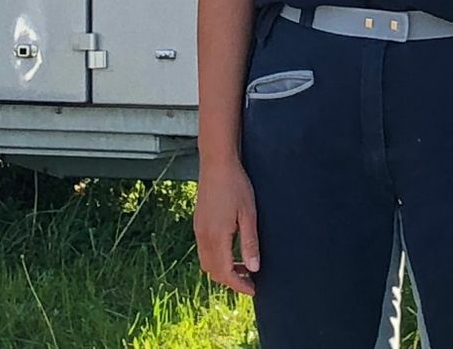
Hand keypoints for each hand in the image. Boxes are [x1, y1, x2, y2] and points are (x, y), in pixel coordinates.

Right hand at [193, 160, 260, 296]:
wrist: (217, 163)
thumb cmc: (236, 186)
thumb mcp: (249, 214)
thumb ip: (250, 243)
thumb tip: (254, 268)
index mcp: (217, 237)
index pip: (225, 273)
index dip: (239, 285)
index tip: (253, 290)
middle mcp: (203, 236)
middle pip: (213, 271)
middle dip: (231, 280)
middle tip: (250, 280)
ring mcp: (198, 229)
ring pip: (207, 262)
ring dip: (223, 269)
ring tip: (243, 266)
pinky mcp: (198, 223)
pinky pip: (204, 250)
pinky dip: (217, 258)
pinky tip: (231, 250)